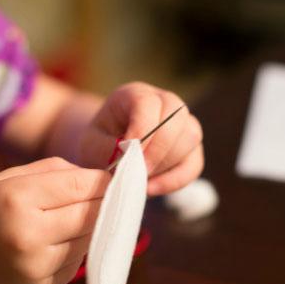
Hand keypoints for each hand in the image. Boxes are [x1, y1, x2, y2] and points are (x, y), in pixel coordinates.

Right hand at [0, 157, 110, 283]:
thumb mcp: (4, 179)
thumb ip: (53, 171)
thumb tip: (97, 176)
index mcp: (17, 199)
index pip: (82, 186)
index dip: (102, 180)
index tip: (110, 176)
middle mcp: (30, 235)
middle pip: (92, 214)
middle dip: (102, 202)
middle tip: (103, 194)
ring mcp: (38, 267)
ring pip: (90, 239)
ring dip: (91, 225)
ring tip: (77, 215)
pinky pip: (77, 261)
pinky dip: (77, 247)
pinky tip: (61, 239)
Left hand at [78, 82, 203, 195]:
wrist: (106, 152)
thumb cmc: (98, 143)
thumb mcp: (91, 144)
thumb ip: (107, 149)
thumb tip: (130, 159)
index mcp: (136, 94)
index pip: (148, 103)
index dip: (142, 130)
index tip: (128, 154)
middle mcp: (164, 103)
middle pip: (177, 116)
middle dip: (158, 148)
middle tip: (138, 171)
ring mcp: (182, 123)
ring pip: (190, 137)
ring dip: (166, 164)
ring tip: (140, 179)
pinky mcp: (190, 148)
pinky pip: (194, 164)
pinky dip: (175, 180)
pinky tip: (151, 188)